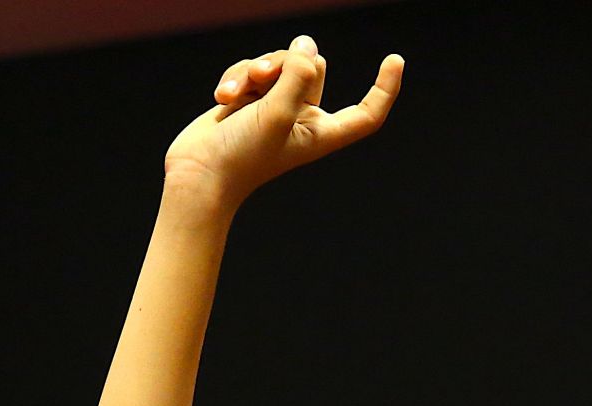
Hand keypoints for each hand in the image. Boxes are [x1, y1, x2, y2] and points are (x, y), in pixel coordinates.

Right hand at [165, 35, 403, 211]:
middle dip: (289, 63)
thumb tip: (307, 46)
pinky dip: (237, 77)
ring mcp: (273, 108)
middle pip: (314, 68)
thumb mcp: (276, 112)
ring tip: (238, 91)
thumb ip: (297, 75)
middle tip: (266, 75)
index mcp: (319, 134)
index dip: (383, 88)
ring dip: (257, 68)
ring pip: (280, 63)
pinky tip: (222, 96)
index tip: (395, 59)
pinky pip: (252, 69)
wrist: (197, 174)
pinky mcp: (248, 100)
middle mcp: (301, 119)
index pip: (364, 113)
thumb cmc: (240, 156)